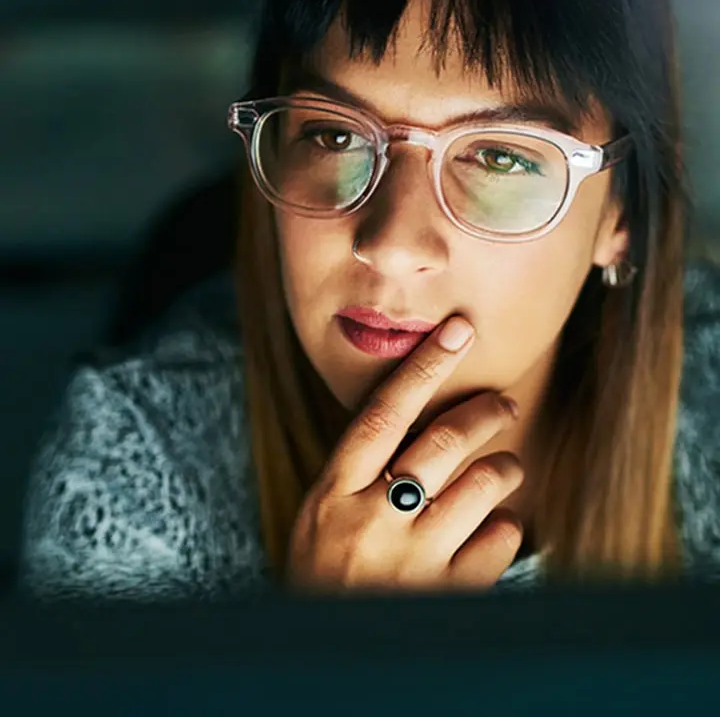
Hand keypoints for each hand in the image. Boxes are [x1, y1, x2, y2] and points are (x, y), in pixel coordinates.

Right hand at [286, 316, 523, 591]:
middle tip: (502, 405)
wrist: (333, 665)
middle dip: (484, 413)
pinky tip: (495, 529)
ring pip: (482, 485)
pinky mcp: (449, 597)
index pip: (382, 413)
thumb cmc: (325, 581)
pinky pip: (501, 539)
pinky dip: (507, 526)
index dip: (423, 367)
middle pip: (442, 441)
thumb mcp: (320, 521)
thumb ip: (356, 475)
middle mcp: (371, 521)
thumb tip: (413, 417)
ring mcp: (412, 561)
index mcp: (333, 494)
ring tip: (507, 469)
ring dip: (505, 468)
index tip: (457, 330)